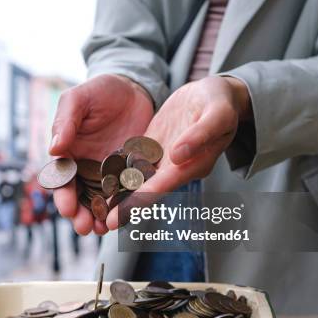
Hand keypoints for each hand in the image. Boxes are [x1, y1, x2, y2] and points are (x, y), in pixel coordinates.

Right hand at [49, 74, 153, 234]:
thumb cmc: (99, 91)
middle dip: (80, 215)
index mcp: (68, 153)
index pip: (62, 179)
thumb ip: (65, 121)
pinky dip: (125, 205)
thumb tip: (53, 149)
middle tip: (85, 227)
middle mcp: (86, 167)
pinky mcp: (131, 171)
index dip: (63, 195)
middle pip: (80, 197)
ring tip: (103, 230)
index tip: (67, 208)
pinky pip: (127, 192)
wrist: (133, 88)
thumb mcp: (78, 99)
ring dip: (101, 217)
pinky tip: (127, 216)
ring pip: (102, 200)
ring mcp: (109, 172)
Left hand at [105, 75, 251, 229]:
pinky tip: (101, 180)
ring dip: (120, 194)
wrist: (214, 94)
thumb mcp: (217, 114)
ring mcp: (163, 158)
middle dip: (128, 207)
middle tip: (105, 224)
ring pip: (138, 179)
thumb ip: (200, 136)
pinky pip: (134, 162)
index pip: (164, 185)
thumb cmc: (220, 102)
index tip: (123, 214)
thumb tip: (178, 156)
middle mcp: (176, 167)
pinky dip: (119, 172)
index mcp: (193, 164)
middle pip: (148, 189)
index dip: (143, 200)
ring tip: (97, 208)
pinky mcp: (153, 147)